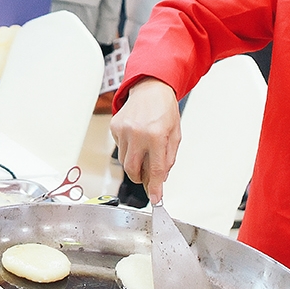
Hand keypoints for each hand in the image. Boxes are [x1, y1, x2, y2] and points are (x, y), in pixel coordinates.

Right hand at [109, 78, 180, 202]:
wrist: (150, 88)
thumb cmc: (164, 110)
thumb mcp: (175, 135)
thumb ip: (168, 158)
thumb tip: (161, 179)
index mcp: (156, 136)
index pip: (156, 170)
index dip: (156, 188)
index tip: (156, 200)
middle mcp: (137, 133)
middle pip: (133, 171)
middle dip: (141, 178)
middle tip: (148, 176)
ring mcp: (123, 130)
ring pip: (124, 161)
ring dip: (134, 162)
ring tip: (144, 149)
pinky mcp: (114, 127)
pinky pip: (120, 148)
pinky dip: (128, 149)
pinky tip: (136, 137)